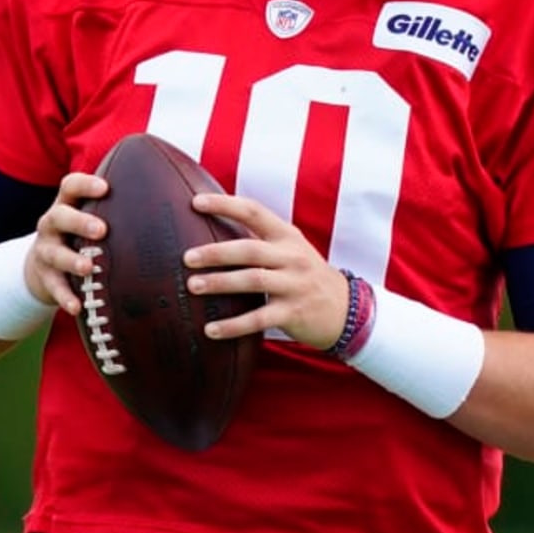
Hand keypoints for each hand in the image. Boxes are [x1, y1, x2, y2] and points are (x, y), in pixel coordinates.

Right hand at [27, 171, 108, 314]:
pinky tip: (78, 306)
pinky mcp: (44, 277)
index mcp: (67, 206)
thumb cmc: (79, 237)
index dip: (85, 185)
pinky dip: (65, 296)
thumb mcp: (89, 219)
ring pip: (55, 253)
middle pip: (60, 216)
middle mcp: (52, 225)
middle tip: (102, 230)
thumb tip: (170, 198)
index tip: (105, 187)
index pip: (70, 187)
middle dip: (80, 222)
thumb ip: (116, 210)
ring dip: (72, 260)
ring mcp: (46, 251)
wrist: (42, 267)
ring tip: (89, 268)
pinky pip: (54, 287)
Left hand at [183, 193, 349, 349]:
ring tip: (192, 286)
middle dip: (216, 252)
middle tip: (187, 257)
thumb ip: (259, 240)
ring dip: (221, 283)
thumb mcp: (290, 250)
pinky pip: (259, 319)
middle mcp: (292, 257)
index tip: (195, 202)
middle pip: (250, 249)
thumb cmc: (304, 276)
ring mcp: (294, 285)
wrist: (346, 309)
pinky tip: (210, 330)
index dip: (225, 204)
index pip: (254, 211)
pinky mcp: (294, 312)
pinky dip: (233, 325)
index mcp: (287, 236)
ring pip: (253, 280)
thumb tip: (210, 230)